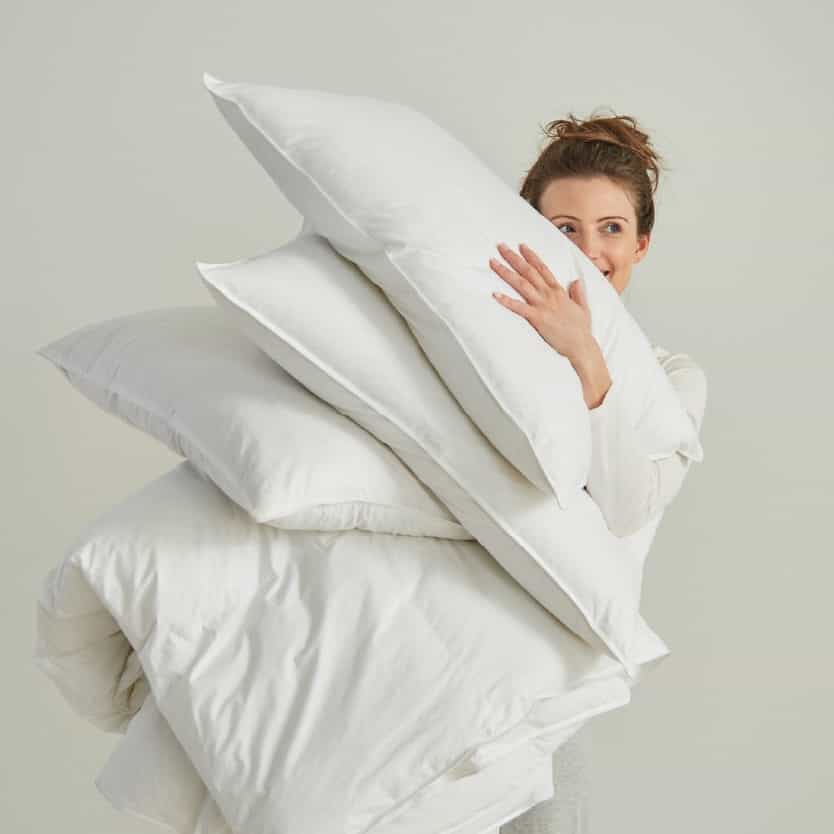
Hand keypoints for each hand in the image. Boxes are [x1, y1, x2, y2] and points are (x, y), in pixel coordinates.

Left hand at [489, 242, 592, 363]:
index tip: (520, 245)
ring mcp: (542, 305)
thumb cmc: (581, 330)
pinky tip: (495, 294)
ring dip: (505, 272)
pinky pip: (519, 307)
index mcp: (559, 291)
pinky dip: (506, 300)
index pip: (542, 268)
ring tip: (493, 262)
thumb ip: (578, 293)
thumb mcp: (583, 307)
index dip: (530, 256)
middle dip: (513, 257)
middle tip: (500, 246)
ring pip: (521, 284)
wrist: (581, 346)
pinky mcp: (537, 318)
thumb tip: (576, 281)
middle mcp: (549, 295)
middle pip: (528, 271)